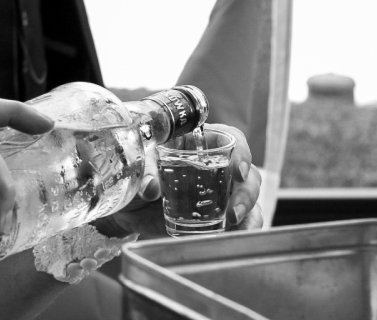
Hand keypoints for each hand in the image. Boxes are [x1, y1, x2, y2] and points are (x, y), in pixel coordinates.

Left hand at [94, 123, 263, 238]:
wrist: (126, 208)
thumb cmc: (134, 175)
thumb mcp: (137, 167)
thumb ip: (145, 173)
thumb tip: (151, 188)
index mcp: (198, 142)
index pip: (230, 139)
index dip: (241, 153)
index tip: (239, 171)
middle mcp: (216, 165)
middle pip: (247, 173)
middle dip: (246, 192)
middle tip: (232, 211)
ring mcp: (220, 192)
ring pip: (250, 197)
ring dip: (249, 212)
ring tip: (233, 225)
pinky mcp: (219, 215)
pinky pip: (242, 220)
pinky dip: (245, 229)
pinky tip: (237, 236)